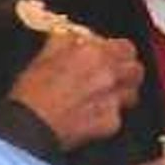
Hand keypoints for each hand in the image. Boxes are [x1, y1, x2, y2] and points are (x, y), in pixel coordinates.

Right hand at [9, 30, 143, 150]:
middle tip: (114, 75)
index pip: (126, 47)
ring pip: (133, 94)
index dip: (119, 52)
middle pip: (136, 70)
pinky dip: (108, 117)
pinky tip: (91, 116)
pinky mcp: (110, 124)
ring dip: (122, 94)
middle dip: (127, 72)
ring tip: (104, 97)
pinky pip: (118, 117)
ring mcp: (112, 100)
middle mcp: (108, 74)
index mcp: (93, 53)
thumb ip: (65, 41)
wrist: (28, 128)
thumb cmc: (31, 94)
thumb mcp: (44, 56)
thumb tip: (72, 36)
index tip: (111, 56)